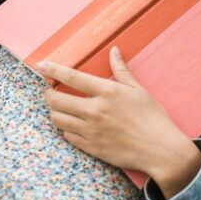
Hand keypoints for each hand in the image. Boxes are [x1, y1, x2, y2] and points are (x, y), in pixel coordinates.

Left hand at [39, 47, 200, 196]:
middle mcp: (95, 110)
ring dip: (54, 111)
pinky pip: (67, 136)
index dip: (54, 70)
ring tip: (59, 107)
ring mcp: (91, 131)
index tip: (41, 66)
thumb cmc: (152, 116)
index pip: (73, 78)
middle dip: (48, 94)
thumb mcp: (138, 89)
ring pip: (58, 119)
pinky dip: (66, 129)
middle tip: (50, 91)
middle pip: (57, 100)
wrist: (159, 148)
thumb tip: (114, 50)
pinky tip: (73, 124)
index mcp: (108, 92)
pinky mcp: (90, 148)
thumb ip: (121, 70)